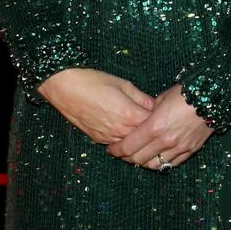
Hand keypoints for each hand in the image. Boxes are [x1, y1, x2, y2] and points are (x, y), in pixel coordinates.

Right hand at [37, 68, 152, 145]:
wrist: (65, 88)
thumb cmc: (94, 81)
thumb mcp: (123, 84)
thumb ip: (141, 98)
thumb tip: (155, 106)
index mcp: (129, 115)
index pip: (153, 125)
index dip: (161, 121)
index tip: (165, 116)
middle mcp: (120, 131)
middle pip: (143, 140)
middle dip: (152, 134)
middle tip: (159, 128)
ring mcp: (108, 138)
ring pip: (130, 147)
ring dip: (138, 141)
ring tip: (146, 133)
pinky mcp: (98, 140)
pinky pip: (117, 145)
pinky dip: (125, 142)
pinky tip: (128, 133)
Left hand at [109, 84, 213, 171]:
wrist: (212, 96)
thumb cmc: (185, 93)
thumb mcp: (161, 99)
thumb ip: (148, 112)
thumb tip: (139, 119)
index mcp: (154, 126)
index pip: (128, 146)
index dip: (117, 150)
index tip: (112, 148)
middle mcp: (165, 141)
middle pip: (138, 159)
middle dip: (126, 157)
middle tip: (122, 153)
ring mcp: (178, 148)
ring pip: (154, 165)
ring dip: (142, 162)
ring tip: (138, 156)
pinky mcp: (190, 151)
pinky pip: (171, 164)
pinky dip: (160, 163)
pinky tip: (155, 158)